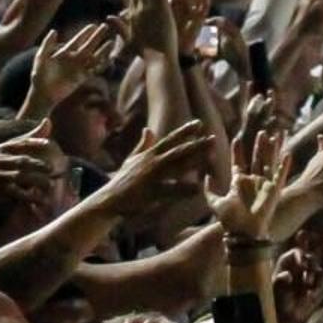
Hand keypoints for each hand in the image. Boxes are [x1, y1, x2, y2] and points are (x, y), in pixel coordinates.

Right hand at [95, 123, 215, 216]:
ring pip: (178, 167)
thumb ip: (143, 144)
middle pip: (178, 151)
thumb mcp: (132, 159)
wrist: (109, 199)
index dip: (185, 131)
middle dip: (196, 144)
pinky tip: (198, 188)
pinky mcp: (151, 192)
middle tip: (213, 138)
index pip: (170, 139)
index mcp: (149, 154)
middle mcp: (152, 162)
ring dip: (195, 161)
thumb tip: (148, 129)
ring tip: (211, 157)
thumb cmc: (122, 180)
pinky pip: (171, 190)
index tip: (199, 123)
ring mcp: (152, 176)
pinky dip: (184, 189)